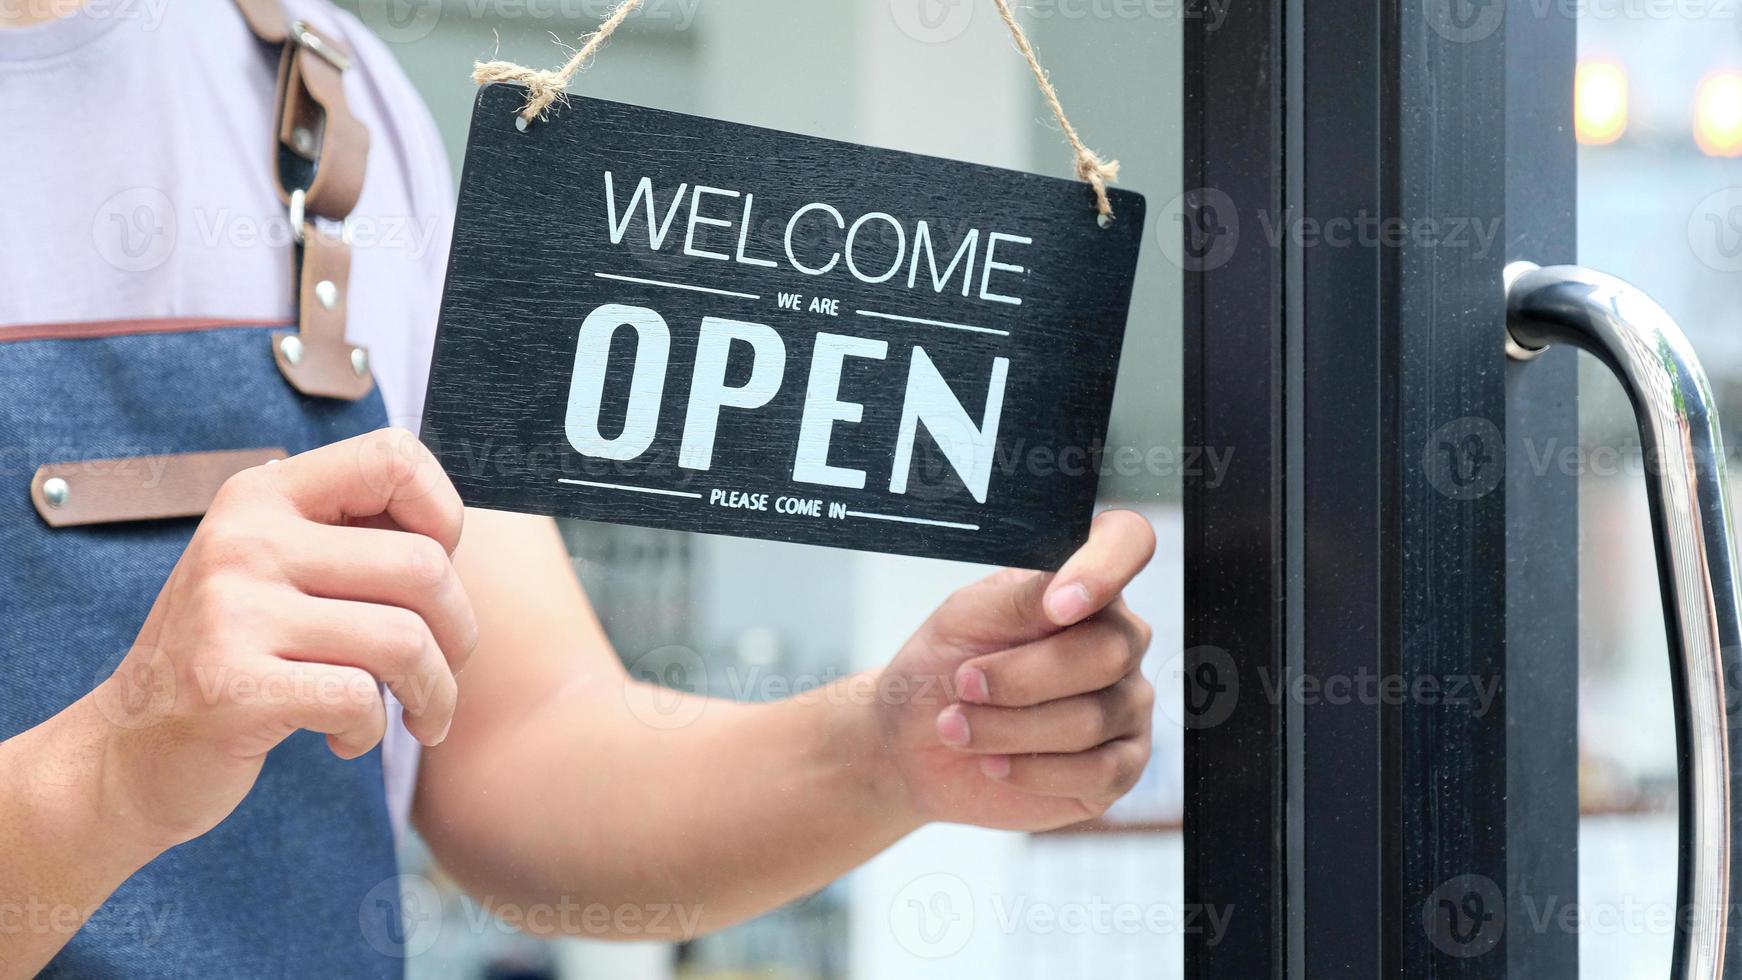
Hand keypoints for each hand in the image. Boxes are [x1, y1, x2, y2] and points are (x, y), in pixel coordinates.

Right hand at [88, 428, 476, 851]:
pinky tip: (347, 737)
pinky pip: (361, 701)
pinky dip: (373, 730)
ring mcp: (233, 612)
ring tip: (414, 715)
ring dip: (432, 694)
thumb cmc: (239, 653)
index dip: (444, 515)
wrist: (129, 748)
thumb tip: (460, 531)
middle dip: (457, 634)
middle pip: (424, 565)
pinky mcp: (231, 687)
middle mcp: (245, 539)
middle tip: (438, 673)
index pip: (394, 458)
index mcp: (263, 494)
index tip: (434, 575)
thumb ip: (356, 539)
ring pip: (406, 641)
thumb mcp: (281, 570)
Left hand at [874, 510, 1155, 830]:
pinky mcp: (1121, 766)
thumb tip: (1063, 595)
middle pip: (1107, 652)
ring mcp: (1128, 703)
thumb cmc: (942, 667)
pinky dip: (1034, 771)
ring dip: (1008, 728)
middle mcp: (1119, 638)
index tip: (1055, 608)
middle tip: (963, 685)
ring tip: (959, 727)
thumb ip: (1019, 600)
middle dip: (1018, 678)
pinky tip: (995, 763)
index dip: (1104, 569)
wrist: (914, 742)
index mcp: (1084, 584)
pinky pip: (1099, 772)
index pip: (1128, 543)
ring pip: (1090, 719)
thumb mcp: (964, 619)